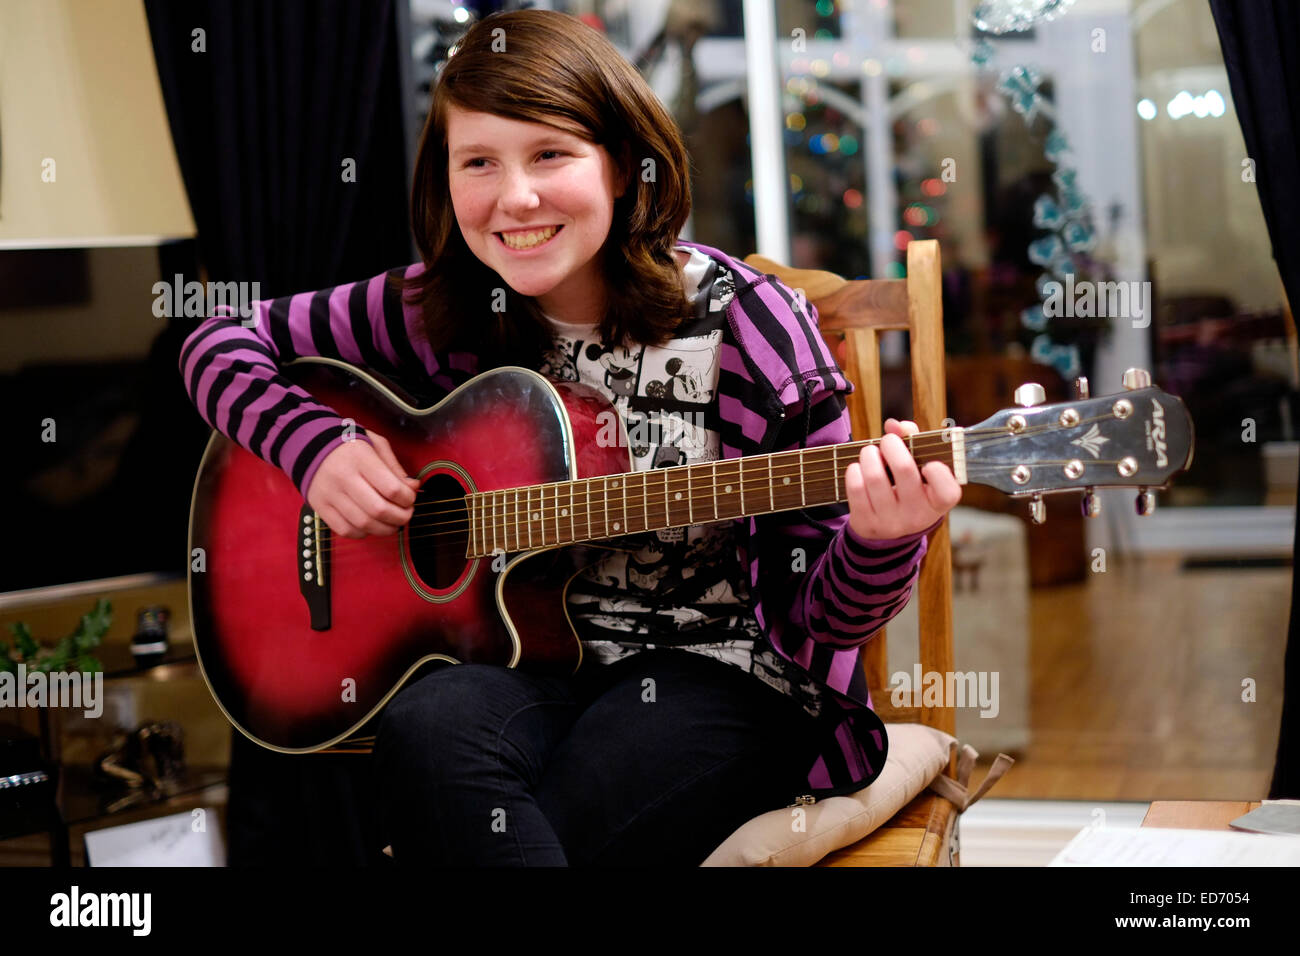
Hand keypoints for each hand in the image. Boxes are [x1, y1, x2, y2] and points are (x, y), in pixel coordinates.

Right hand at [306, 431, 419, 537]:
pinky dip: (363, 532)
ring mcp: (329, 494)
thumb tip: (413, 488)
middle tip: (406, 514)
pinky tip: (370, 524)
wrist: (310, 445)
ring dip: (385, 528)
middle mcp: (343, 477)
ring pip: (363, 524)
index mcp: (360, 458)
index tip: (410, 497)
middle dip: (400, 517)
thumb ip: (395, 467)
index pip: (391, 488)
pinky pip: (345, 530)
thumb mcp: (375, 444)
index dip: (408, 498)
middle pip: (379, 510)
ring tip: (392, 522)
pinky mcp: (320, 507)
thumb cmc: (348, 444)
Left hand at [845, 418, 961, 540]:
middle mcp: (917, 516)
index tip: (927, 463)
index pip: (947, 491)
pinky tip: (858, 469)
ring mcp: (892, 523)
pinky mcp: (867, 524)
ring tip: (870, 452)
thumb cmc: (908, 487)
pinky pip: (856, 488)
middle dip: (891, 444)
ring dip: (869, 455)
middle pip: (904, 469)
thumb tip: (893, 424)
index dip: (938, 472)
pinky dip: (854, 471)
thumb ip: (913, 441)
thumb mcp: (919, 469)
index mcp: (938, 503)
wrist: (887, 528)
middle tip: (888, 441)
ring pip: (875, 477)